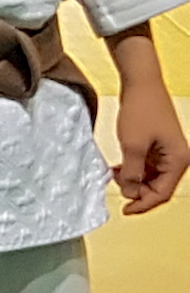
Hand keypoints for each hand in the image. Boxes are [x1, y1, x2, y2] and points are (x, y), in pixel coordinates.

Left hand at [109, 24, 188, 214]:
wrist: (141, 83)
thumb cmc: (141, 110)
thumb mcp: (132, 145)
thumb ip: (131, 172)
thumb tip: (128, 191)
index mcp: (178, 161)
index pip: (163, 193)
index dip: (144, 204)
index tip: (125, 210)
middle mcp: (177, 158)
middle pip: (158, 187)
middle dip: (137, 191)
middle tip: (116, 188)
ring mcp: (168, 152)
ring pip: (151, 177)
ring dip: (133, 180)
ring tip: (114, 176)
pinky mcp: (158, 145)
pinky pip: (147, 165)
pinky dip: (133, 169)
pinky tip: (117, 169)